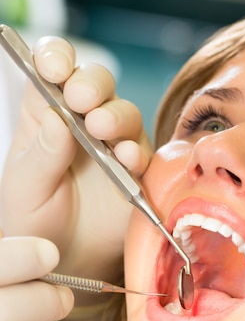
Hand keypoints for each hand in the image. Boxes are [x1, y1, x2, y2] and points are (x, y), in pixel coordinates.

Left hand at [0, 36, 152, 290]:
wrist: (65, 261)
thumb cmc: (34, 222)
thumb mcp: (23, 190)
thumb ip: (40, 155)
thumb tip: (57, 116)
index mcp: (45, 117)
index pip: (52, 71)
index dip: (57, 59)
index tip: (55, 67)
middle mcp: (81, 123)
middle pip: (95, 83)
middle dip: (91, 85)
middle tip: (81, 100)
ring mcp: (113, 144)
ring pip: (124, 112)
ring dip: (115, 116)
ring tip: (102, 131)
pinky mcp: (137, 170)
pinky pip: (145, 151)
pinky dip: (138, 151)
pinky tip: (127, 159)